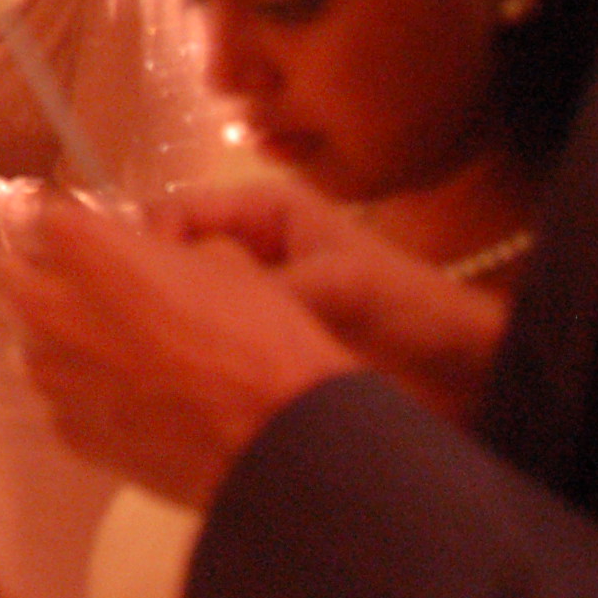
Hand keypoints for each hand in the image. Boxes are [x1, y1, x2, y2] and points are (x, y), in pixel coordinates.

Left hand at [0, 196, 360, 507]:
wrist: (278, 440)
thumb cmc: (257, 334)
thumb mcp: (223, 258)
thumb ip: (161, 248)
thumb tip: (149, 258)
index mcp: (80, 246)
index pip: (45, 219)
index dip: (76, 233)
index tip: (100, 246)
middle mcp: (45, 304)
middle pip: (14, 276)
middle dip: (46, 277)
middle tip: (100, 294)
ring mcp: (50, 373)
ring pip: (35, 341)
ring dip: (66, 340)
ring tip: (128, 358)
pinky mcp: (65, 429)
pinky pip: (63, 397)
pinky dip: (87, 395)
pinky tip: (138, 405)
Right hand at [155, 180, 509, 421]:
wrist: (465, 374)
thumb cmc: (406, 307)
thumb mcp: (335, 286)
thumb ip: (261, 289)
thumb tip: (184, 303)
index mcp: (261, 212)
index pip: (174, 214)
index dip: (146, 247)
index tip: (133, 291)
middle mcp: (247, 249)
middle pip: (172, 261)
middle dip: (153, 292)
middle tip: (132, 335)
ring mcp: (252, 298)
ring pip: (186, 306)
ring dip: (172, 331)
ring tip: (151, 365)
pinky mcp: (259, 344)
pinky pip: (208, 345)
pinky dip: (191, 361)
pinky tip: (178, 385)